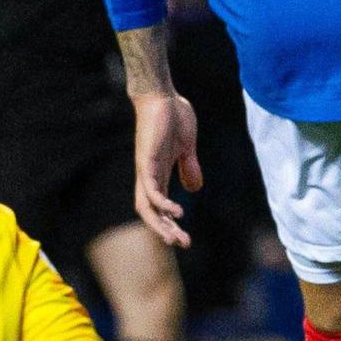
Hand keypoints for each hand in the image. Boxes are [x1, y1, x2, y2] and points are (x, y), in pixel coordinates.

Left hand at [131, 92, 202, 247]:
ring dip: (161, 225)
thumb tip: (194, 189)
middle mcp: (148, 177)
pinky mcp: (146, 161)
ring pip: (147, 207)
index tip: (185, 239)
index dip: (170, 225)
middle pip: (151, 214)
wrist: (163, 96)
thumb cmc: (173, 117)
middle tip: (183, 244)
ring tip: (177, 237)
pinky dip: (162, 203)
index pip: (160, 208)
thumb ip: (190, 167)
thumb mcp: (187, 147)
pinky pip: (150, 189)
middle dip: (165, 231)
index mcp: (159, 175)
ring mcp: (145, 170)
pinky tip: (176, 212)